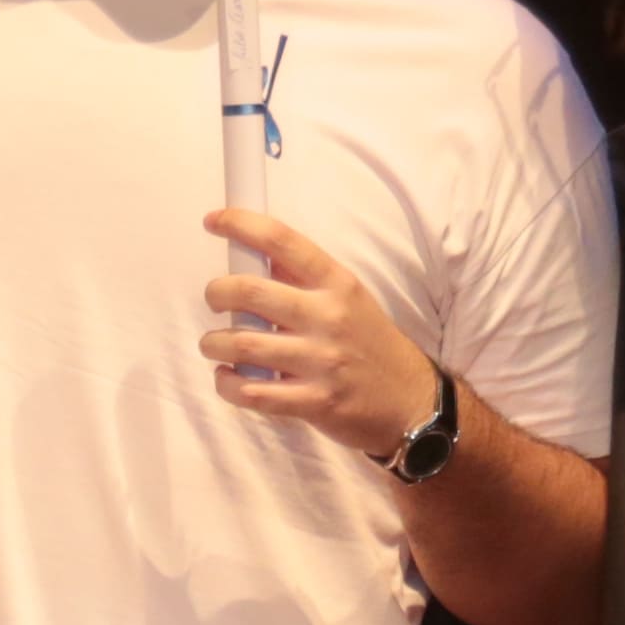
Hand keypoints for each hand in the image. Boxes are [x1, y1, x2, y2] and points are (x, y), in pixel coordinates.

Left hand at [198, 211, 434, 460]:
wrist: (410, 401)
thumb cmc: (371, 344)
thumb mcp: (350, 298)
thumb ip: (304, 277)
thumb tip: (257, 250)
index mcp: (337, 283)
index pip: (282, 241)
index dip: (240, 224)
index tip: (214, 221)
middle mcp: (328, 317)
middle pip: (249, 292)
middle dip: (216, 294)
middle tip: (214, 301)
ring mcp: (321, 362)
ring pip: (242, 345)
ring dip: (213, 344)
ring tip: (214, 346)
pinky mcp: (314, 403)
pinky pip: (252, 393)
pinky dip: (228, 385)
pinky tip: (228, 378)